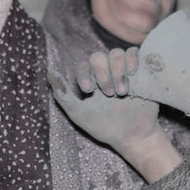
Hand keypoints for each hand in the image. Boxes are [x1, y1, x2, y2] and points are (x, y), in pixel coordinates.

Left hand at [49, 47, 180, 181]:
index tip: (89, 91)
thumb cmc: (104, 128)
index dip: (84, 74)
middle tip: (109, 94)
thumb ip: (63, 95)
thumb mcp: (79, 114)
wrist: (132, 136)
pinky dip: (132, 58)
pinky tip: (133, 73)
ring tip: (122, 92)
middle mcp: (107, 72)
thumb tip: (49, 71)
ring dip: (117, 71)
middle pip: (99, 57)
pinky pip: (134, 52)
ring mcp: (124, 70)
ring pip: (116, 53)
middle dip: (102, 74)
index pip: (84, 65)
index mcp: (91, 80)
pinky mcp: (140, 70)